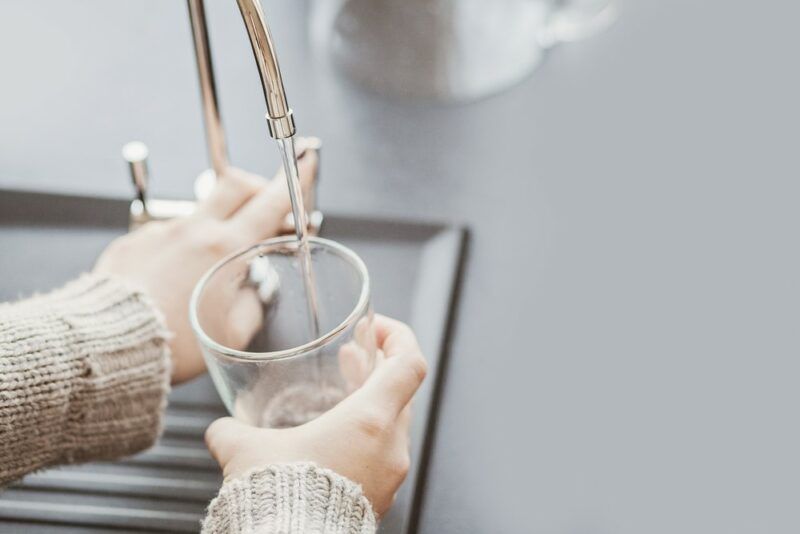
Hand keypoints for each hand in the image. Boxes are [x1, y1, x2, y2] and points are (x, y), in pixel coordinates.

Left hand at [94, 145, 317, 383]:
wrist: (108, 344)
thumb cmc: (173, 343)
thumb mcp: (234, 333)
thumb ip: (254, 303)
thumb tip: (254, 291)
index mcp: (225, 249)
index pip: (271, 201)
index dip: (294, 179)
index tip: (305, 160)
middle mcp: (194, 231)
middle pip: (235, 184)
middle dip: (257, 188)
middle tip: (266, 208)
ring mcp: (161, 232)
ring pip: (201, 210)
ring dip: (219, 222)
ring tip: (217, 259)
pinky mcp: (135, 242)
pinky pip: (169, 232)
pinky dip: (183, 245)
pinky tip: (178, 276)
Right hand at [204, 315, 427, 516]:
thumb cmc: (279, 499)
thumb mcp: (246, 452)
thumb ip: (232, 431)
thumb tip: (219, 429)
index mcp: (370, 420)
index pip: (409, 363)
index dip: (398, 336)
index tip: (376, 330)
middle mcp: (390, 446)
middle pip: (401, 392)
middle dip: (376, 371)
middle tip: (353, 359)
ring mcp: (390, 475)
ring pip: (392, 426)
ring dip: (369, 407)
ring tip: (340, 400)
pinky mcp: (380, 499)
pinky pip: (382, 458)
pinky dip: (365, 440)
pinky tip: (333, 445)